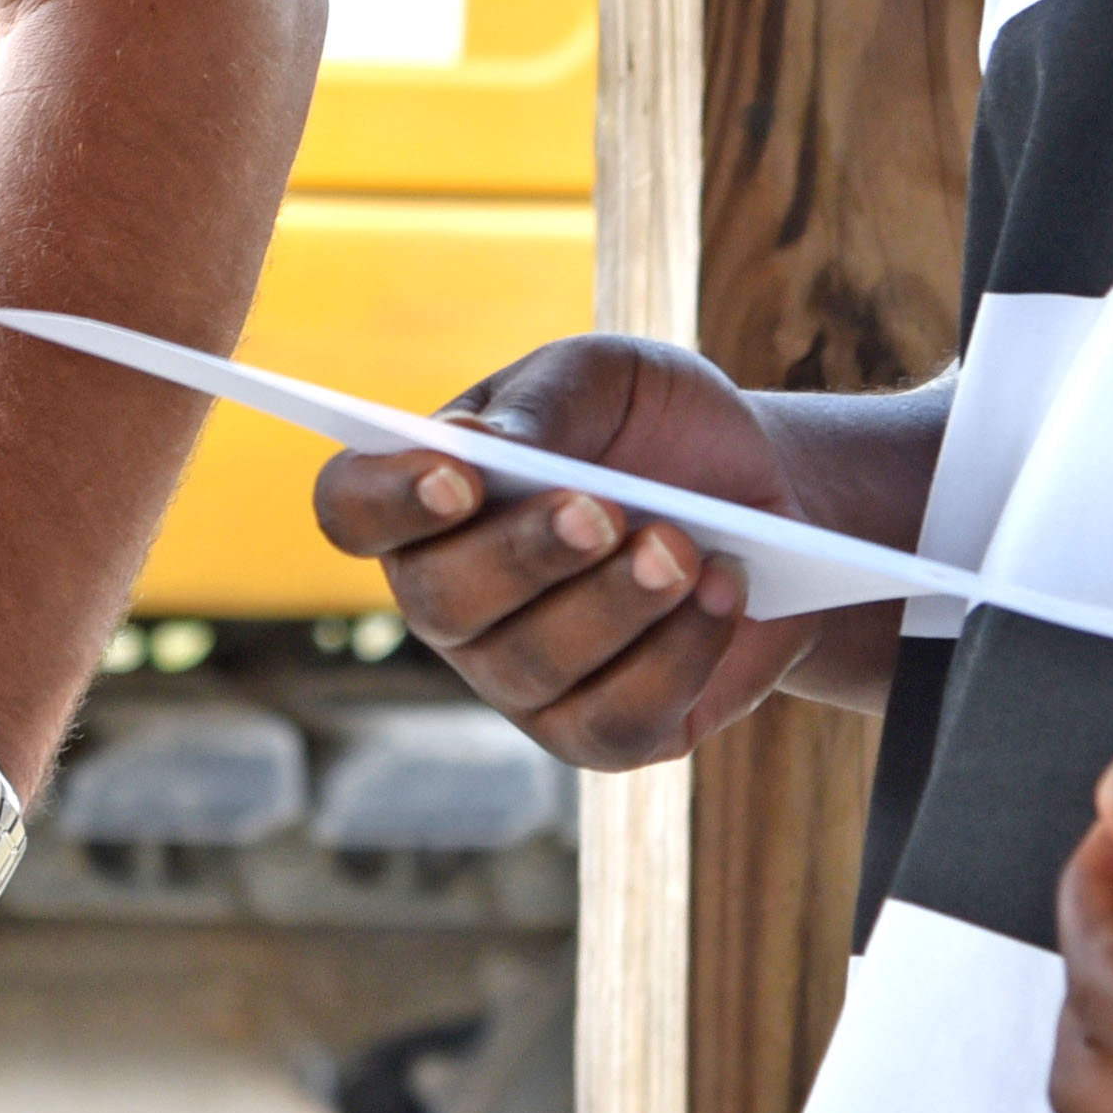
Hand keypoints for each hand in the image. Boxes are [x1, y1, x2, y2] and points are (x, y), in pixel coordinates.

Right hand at [305, 336, 820, 767]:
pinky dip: (678, 653)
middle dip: (524, 554)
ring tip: (684, 546)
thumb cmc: (654, 422)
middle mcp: (453, 597)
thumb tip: (478, 447)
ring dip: (615, 602)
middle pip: (439, 599)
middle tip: (601, 509)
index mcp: (425, 494)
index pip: (351, 507)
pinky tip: (723, 591)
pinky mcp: (598, 735)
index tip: (457, 475)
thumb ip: (542, 406)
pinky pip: (617, 721)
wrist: (761, 488)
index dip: (387, 498)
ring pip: (530, 665)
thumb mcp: (606, 377)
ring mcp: (518, 678)